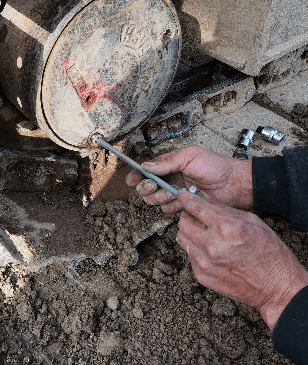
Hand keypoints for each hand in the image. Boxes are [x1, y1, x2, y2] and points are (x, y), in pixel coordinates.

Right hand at [126, 145, 252, 212]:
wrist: (233, 184)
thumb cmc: (215, 166)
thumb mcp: (190, 156)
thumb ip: (168, 161)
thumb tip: (147, 166)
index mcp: (171, 163)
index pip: (148, 169)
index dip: (137, 175)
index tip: (131, 180)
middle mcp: (172, 178)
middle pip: (148, 186)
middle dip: (147, 188)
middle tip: (153, 187)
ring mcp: (177, 192)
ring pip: (156, 199)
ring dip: (159, 197)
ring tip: (171, 194)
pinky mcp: (184, 205)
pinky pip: (168, 209)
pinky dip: (171, 206)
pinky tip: (180, 201)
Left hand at [176, 189, 307, 329]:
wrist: (275, 287)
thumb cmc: (270, 254)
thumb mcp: (253, 222)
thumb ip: (226, 211)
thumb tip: (207, 202)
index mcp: (226, 228)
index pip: (195, 207)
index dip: (186, 198)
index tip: (182, 195)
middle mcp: (212, 245)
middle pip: (183, 222)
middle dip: (188, 215)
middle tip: (195, 216)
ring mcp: (205, 262)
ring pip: (182, 239)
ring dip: (189, 232)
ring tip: (202, 233)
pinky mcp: (202, 276)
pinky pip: (189, 256)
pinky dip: (196, 250)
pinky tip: (210, 251)